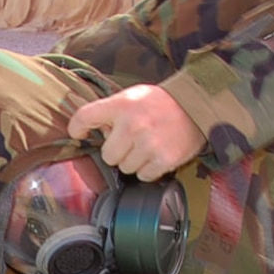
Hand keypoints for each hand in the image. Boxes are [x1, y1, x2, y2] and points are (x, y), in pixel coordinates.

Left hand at [66, 84, 204, 180]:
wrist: (195, 105)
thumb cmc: (160, 103)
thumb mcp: (132, 96)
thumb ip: (111, 111)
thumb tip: (94, 131)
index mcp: (121, 105)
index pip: (84, 117)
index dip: (77, 128)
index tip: (79, 132)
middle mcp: (132, 125)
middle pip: (107, 156)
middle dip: (118, 151)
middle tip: (131, 140)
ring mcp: (148, 144)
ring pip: (125, 168)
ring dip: (134, 161)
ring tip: (147, 145)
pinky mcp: (163, 159)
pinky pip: (143, 176)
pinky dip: (149, 169)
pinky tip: (157, 153)